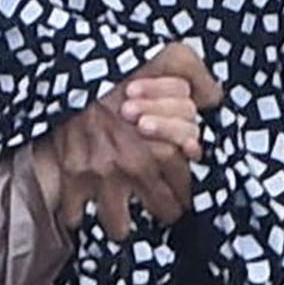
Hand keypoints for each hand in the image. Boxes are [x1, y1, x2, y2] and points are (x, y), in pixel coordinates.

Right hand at [29, 43, 213, 238]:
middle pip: (162, 212)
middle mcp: (136, 169)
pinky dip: (76, 215)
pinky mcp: (72, 176)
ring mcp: (102, 177)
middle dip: (163, 210)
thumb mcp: (173, 57)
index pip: (187, 186)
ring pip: (119, 227)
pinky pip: (74, 215)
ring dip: (121, 224)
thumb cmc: (122, 63)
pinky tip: (81, 208)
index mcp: (164, 146)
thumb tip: (214, 100)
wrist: (69, 65)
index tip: (181, 189)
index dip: (186, 189)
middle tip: (160, 206)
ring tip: (121, 221)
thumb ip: (199, 79)